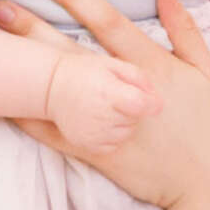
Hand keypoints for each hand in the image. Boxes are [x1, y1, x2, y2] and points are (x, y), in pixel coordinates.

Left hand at [0, 0, 209, 209]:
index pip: (106, 21)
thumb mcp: (208, 71)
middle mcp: (122, 91)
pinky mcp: (93, 152)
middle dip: (31, 26)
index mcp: (151, 66)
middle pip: (68, 52)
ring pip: (54, 89)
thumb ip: (184, 27)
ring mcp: (104, 123)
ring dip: (18, 64)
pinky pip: (50, 133)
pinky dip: (23, 115)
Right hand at [45, 50, 161, 153]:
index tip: (149, 100)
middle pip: (136, 120)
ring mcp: (94, 134)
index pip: (142, 105)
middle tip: (117, 98)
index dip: (150, 102)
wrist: (52, 88)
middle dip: (133, 110)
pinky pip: (113, 144)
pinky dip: (112, 135)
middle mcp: (101, 117)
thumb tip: (156, 100)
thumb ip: (139, 78)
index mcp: (109, 93)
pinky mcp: (88, 145)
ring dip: (123, 123)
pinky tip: (102, 122)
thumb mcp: (113, 64)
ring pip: (126, 133)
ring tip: (108, 109)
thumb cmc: (86, 72)